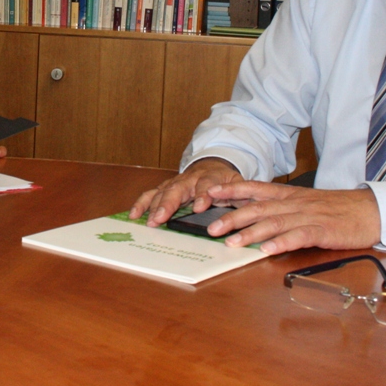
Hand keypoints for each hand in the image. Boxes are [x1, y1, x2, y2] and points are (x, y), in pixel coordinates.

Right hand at [129, 158, 243, 226]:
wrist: (213, 164)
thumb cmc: (225, 179)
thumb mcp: (239, 185)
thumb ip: (242, 197)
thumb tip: (251, 210)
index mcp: (211, 177)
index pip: (207, 184)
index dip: (203, 195)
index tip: (200, 208)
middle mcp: (190, 178)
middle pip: (178, 189)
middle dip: (169, 203)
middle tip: (162, 218)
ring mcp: (176, 182)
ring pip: (162, 191)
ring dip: (154, 206)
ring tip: (149, 221)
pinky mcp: (166, 187)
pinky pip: (151, 194)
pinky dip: (142, 204)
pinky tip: (134, 215)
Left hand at [204, 180, 380, 254]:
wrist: (371, 210)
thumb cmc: (337, 208)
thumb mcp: (305, 201)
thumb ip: (281, 206)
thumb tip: (253, 212)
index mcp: (289, 195)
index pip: (255, 188)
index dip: (231, 190)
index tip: (210, 193)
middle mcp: (294, 203)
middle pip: (258, 208)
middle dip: (233, 217)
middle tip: (212, 228)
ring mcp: (308, 216)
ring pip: (274, 222)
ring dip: (251, 233)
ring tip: (232, 243)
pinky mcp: (323, 231)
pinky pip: (299, 236)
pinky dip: (282, 243)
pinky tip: (268, 250)